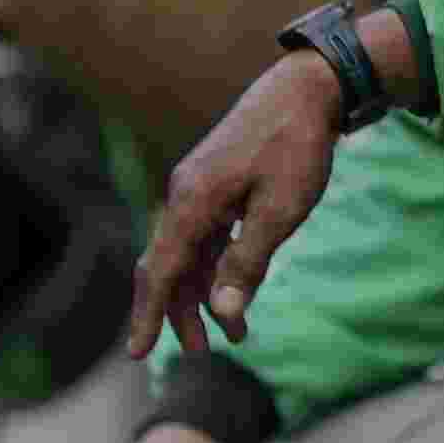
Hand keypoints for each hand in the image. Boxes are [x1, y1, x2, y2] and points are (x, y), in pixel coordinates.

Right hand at [125, 51, 345, 355]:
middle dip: (180, 313)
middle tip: (202, 354)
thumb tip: (224, 312)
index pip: (159, 271)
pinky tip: (236, 290)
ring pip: (188, 255)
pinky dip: (217, 268)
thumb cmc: (295, 146)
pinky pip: (204, 237)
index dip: (148, 315)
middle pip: (168, 267)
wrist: (306, 88)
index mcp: (193, 202)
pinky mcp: (213, 186)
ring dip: (204, 295)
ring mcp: (197, 190)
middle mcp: (184, 196)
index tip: (137, 354)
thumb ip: (248, 262)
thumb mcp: (280, 210)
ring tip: (234, 335)